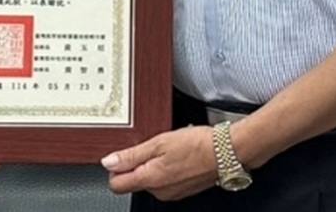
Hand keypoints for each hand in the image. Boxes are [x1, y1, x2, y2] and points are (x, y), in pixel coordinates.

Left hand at [100, 126, 216, 200]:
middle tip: (152, 146)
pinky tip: (177, 155)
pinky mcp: (182, 191)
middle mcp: (159, 192)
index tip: (123, 155)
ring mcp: (172, 193)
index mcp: (150, 180)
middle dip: (137, 164)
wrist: (226, 152)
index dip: (115, 168)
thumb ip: (131, 155)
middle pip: (133, 181)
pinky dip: (166, 168)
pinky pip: (165, 180)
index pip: (116, 185)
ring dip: (153, 164)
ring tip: (168, 149)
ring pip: (150, 179)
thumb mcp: (158, 142)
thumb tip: (109, 162)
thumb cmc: (196, 145)